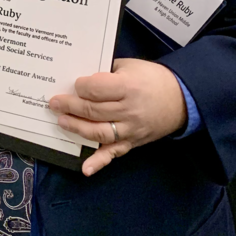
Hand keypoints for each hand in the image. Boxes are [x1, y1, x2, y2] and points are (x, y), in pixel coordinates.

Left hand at [49, 58, 186, 176]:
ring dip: (77, 128)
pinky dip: (99, 162)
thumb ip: (107, 73)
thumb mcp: (129, 66)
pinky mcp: (133, 142)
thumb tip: (82, 80)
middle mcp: (129, 110)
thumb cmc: (152, 78)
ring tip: (62, 121)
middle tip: (54, 103)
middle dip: (70, 106)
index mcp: (128, 87)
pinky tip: (85, 168)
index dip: (81, 86)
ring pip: (99, 132)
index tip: (73, 83)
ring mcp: (131, 129)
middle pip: (93, 111)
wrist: (181, 99)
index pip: (96, 89)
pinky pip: (114, 153)